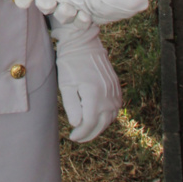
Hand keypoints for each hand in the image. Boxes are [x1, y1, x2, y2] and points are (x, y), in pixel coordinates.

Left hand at [53, 20, 121, 141]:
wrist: (84, 44)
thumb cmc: (71, 63)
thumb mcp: (66, 84)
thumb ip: (71, 106)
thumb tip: (77, 124)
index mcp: (95, 96)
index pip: (89, 124)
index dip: (80, 133)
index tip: (72, 137)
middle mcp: (108, 97)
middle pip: (101, 124)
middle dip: (89, 133)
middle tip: (78, 137)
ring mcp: (115, 93)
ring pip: (109, 118)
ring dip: (99, 127)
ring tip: (86, 130)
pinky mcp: (117, 89)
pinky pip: (114, 109)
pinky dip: (106, 117)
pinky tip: (97, 118)